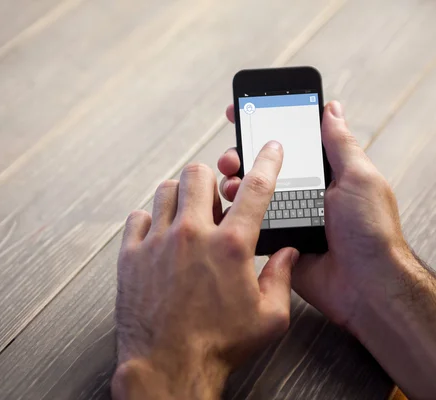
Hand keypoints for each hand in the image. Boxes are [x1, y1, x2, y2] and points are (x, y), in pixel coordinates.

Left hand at [112, 143, 299, 399]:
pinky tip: (159, 236)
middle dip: (210, 178)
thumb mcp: (269, 318)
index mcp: (231, 246)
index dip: (267, 161)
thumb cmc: (218, 346)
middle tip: (214, 198)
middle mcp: (193, 235)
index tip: (269, 147)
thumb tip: (287, 253)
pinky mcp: (131, 255)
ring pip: (166, 189)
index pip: (255, 189)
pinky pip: (137, 217)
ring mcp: (158, 242)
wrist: (168, 366)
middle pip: (198, 174)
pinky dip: (150, 220)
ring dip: (179, 196)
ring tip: (187, 217)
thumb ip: (282, 278)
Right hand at [220, 101, 407, 325]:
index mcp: (322, 175)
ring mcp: (287, 217)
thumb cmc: (370, 232)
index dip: (265, 126)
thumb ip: (340, 144)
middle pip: (262, 167)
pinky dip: (236, 215)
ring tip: (230, 184)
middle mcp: (302, 193)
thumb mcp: (358, 178)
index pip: (289, 143)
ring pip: (250, 194)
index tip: (242, 112)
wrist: (364, 285)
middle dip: (241, 156)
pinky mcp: (276, 241)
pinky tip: (229, 208)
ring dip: (234, 184)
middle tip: (231, 157)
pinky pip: (249, 223)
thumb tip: (332, 109)